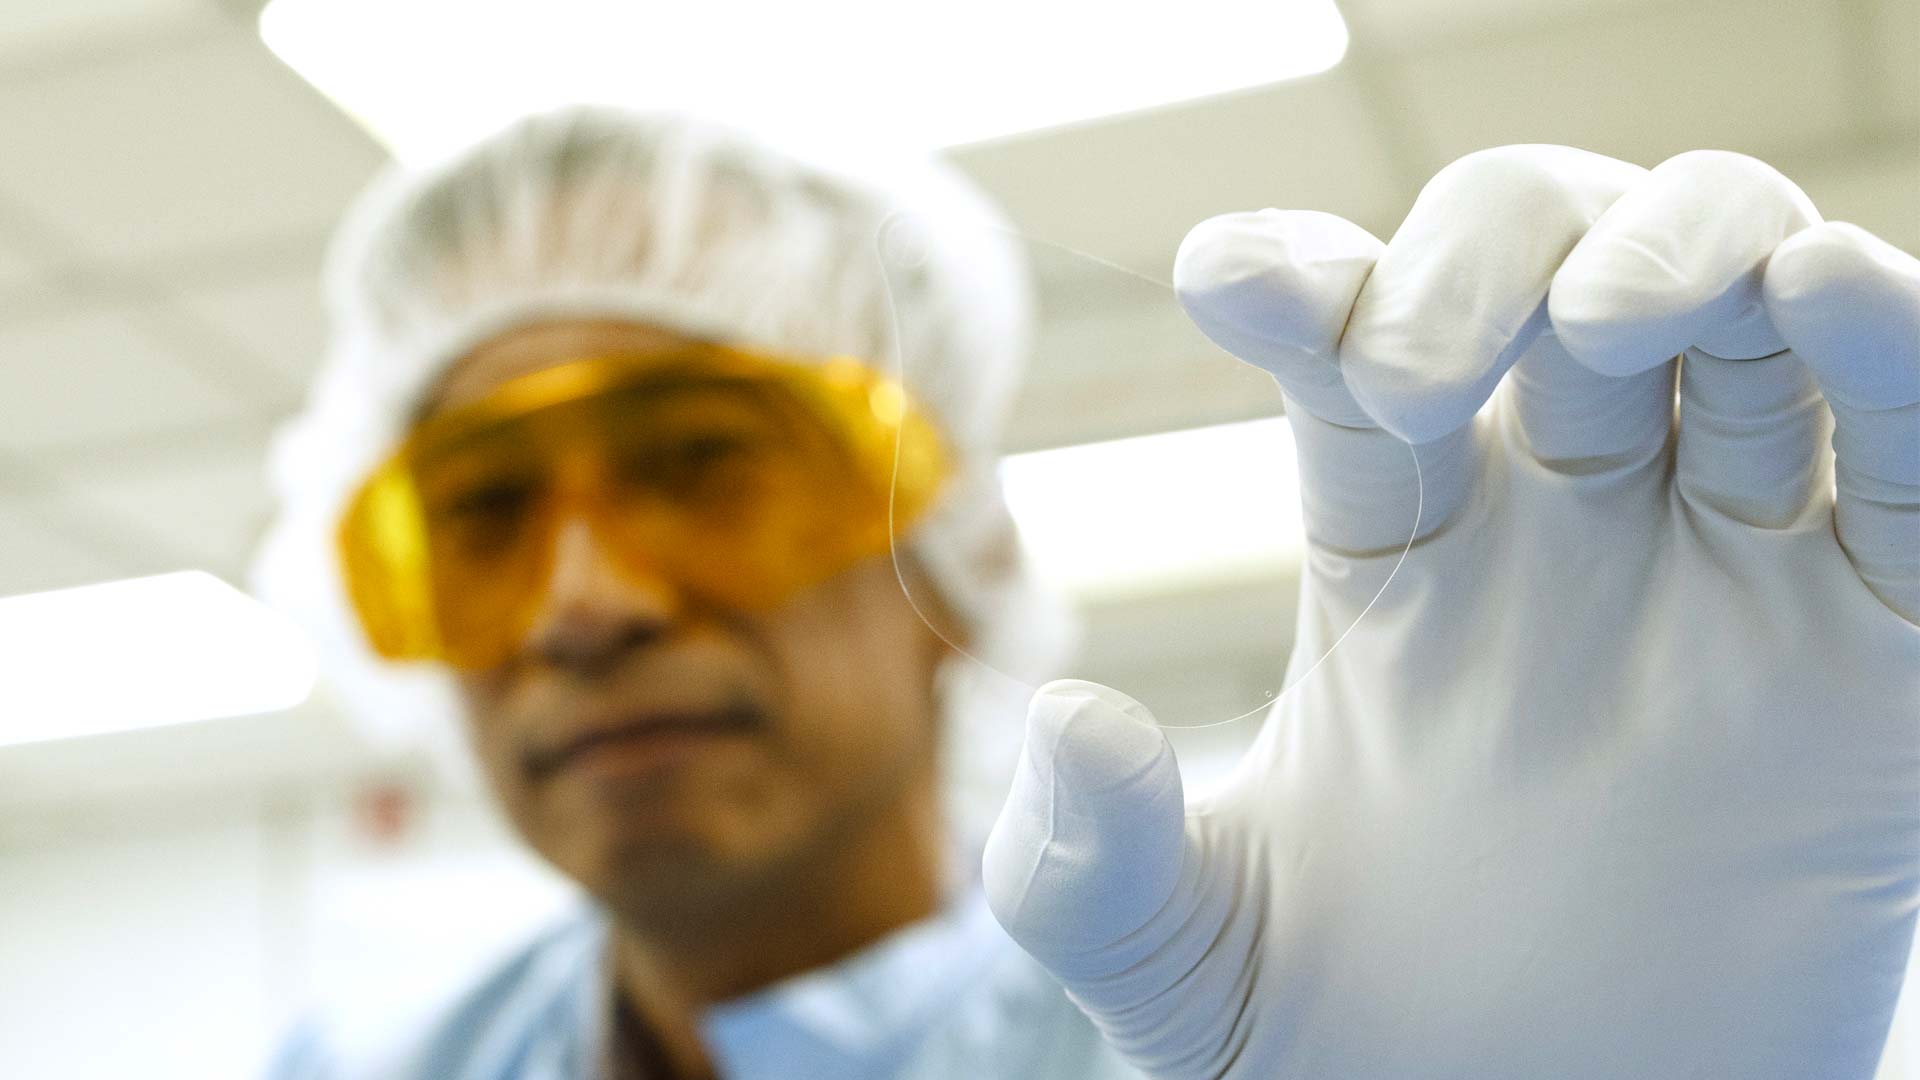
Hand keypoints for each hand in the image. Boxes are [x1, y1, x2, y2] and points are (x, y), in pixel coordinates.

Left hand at [984, 145, 1919, 1078]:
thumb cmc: (1343, 1053)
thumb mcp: (1179, 963)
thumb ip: (1089, 862)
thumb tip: (1074, 720)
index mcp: (1395, 552)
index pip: (1357, 348)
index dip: (1306, 282)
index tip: (1227, 285)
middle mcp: (1562, 526)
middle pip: (1550, 267)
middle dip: (1491, 253)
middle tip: (1419, 366)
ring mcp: (1729, 575)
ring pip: (1745, 313)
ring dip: (1693, 245)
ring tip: (1620, 311)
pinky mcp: (1877, 663)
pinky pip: (1915, 472)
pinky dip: (1898, 355)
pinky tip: (1835, 291)